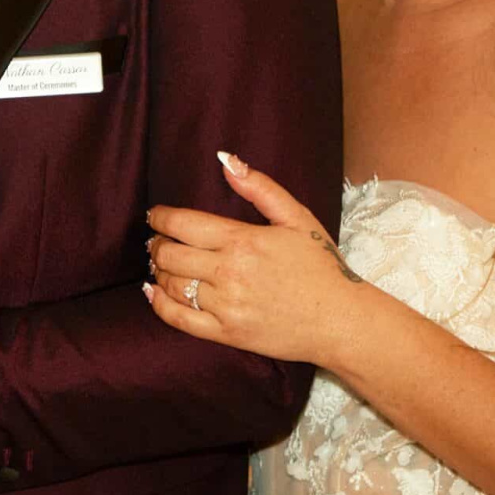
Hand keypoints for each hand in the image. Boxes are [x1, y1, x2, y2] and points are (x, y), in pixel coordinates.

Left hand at [144, 152, 372, 366]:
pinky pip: (181, 320)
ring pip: (172, 285)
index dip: (160, 218)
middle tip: (156, 240)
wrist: (341, 321)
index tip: (155, 216)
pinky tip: (153, 292)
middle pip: (170, 254)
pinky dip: (160, 305)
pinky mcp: (227, 334)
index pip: (182, 224)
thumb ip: (260, 187)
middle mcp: (229, 272)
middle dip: (156, 244)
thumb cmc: (321, 267)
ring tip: (160, 263)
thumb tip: (225, 160)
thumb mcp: (297, 218)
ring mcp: (226, 305)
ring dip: (158, 271)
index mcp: (242, 240)